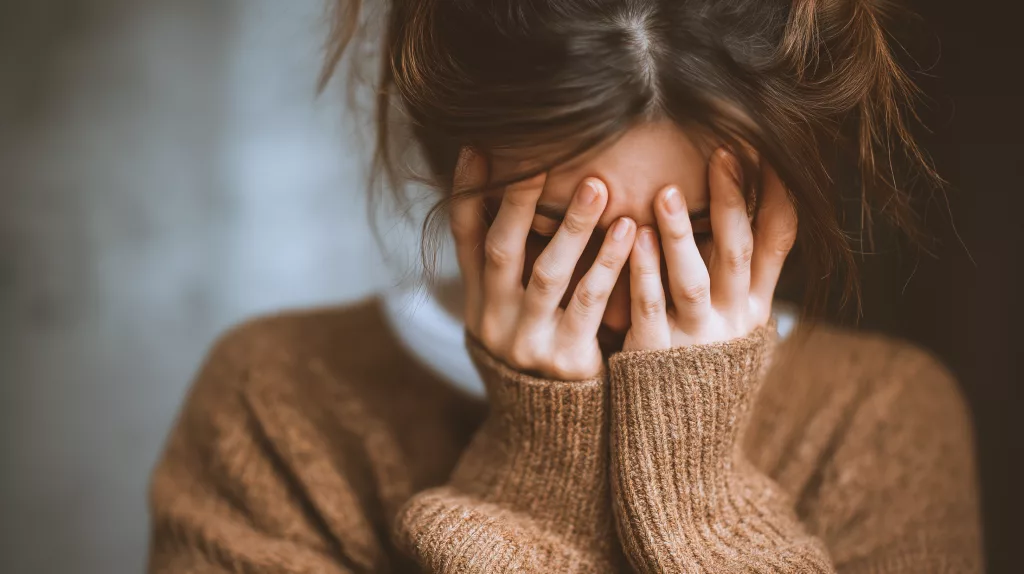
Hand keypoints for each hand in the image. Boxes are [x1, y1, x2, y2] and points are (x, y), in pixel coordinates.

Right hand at [451, 148, 637, 379]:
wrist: (556, 429)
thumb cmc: (542, 346)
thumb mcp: (515, 309)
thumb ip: (516, 262)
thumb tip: (518, 191)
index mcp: (479, 300)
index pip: (465, 238)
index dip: (468, 193)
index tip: (477, 147)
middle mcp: (495, 319)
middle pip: (502, 250)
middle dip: (518, 201)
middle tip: (541, 157)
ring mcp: (529, 340)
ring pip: (548, 273)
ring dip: (573, 227)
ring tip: (598, 185)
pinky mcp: (566, 360)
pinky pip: (590, 303)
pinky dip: (609, 263)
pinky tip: (630, 231)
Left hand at [623, 148, 796, 350]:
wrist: (683, 441)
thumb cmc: (707, 367)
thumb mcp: (740, 322)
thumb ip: (748, 272)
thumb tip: (764, 203)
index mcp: (756, 306)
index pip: (777, 242)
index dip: (777, 197)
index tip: (770, 151)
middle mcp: (732, 320)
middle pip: (737, 252)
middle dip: (731, 202)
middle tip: (722, 154)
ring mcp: (694, 338)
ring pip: (692, 279)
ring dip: (680, 234)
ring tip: (665, 192)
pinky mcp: (654, 354)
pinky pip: (647, 307)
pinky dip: (643, 271)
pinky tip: (635, 238)